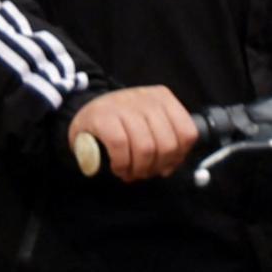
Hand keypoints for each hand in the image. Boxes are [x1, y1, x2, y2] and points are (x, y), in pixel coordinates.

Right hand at [67, 85, 197, 181]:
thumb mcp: (148, 123)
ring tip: (130, 172)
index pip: (187, 132)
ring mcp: (123, 105)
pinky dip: (122, 164)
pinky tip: (118, 167)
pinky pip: (121, 147)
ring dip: (139, 169)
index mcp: (162, 98)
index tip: (165, 166)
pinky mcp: (102, 116)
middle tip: (144, 172)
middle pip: (167, 144)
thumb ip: (165, 141)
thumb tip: (170, 166)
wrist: (84, 113)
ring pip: (146, 148)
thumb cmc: (121, 124)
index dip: (179, 157)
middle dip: (157, 167)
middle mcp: (146, 99)